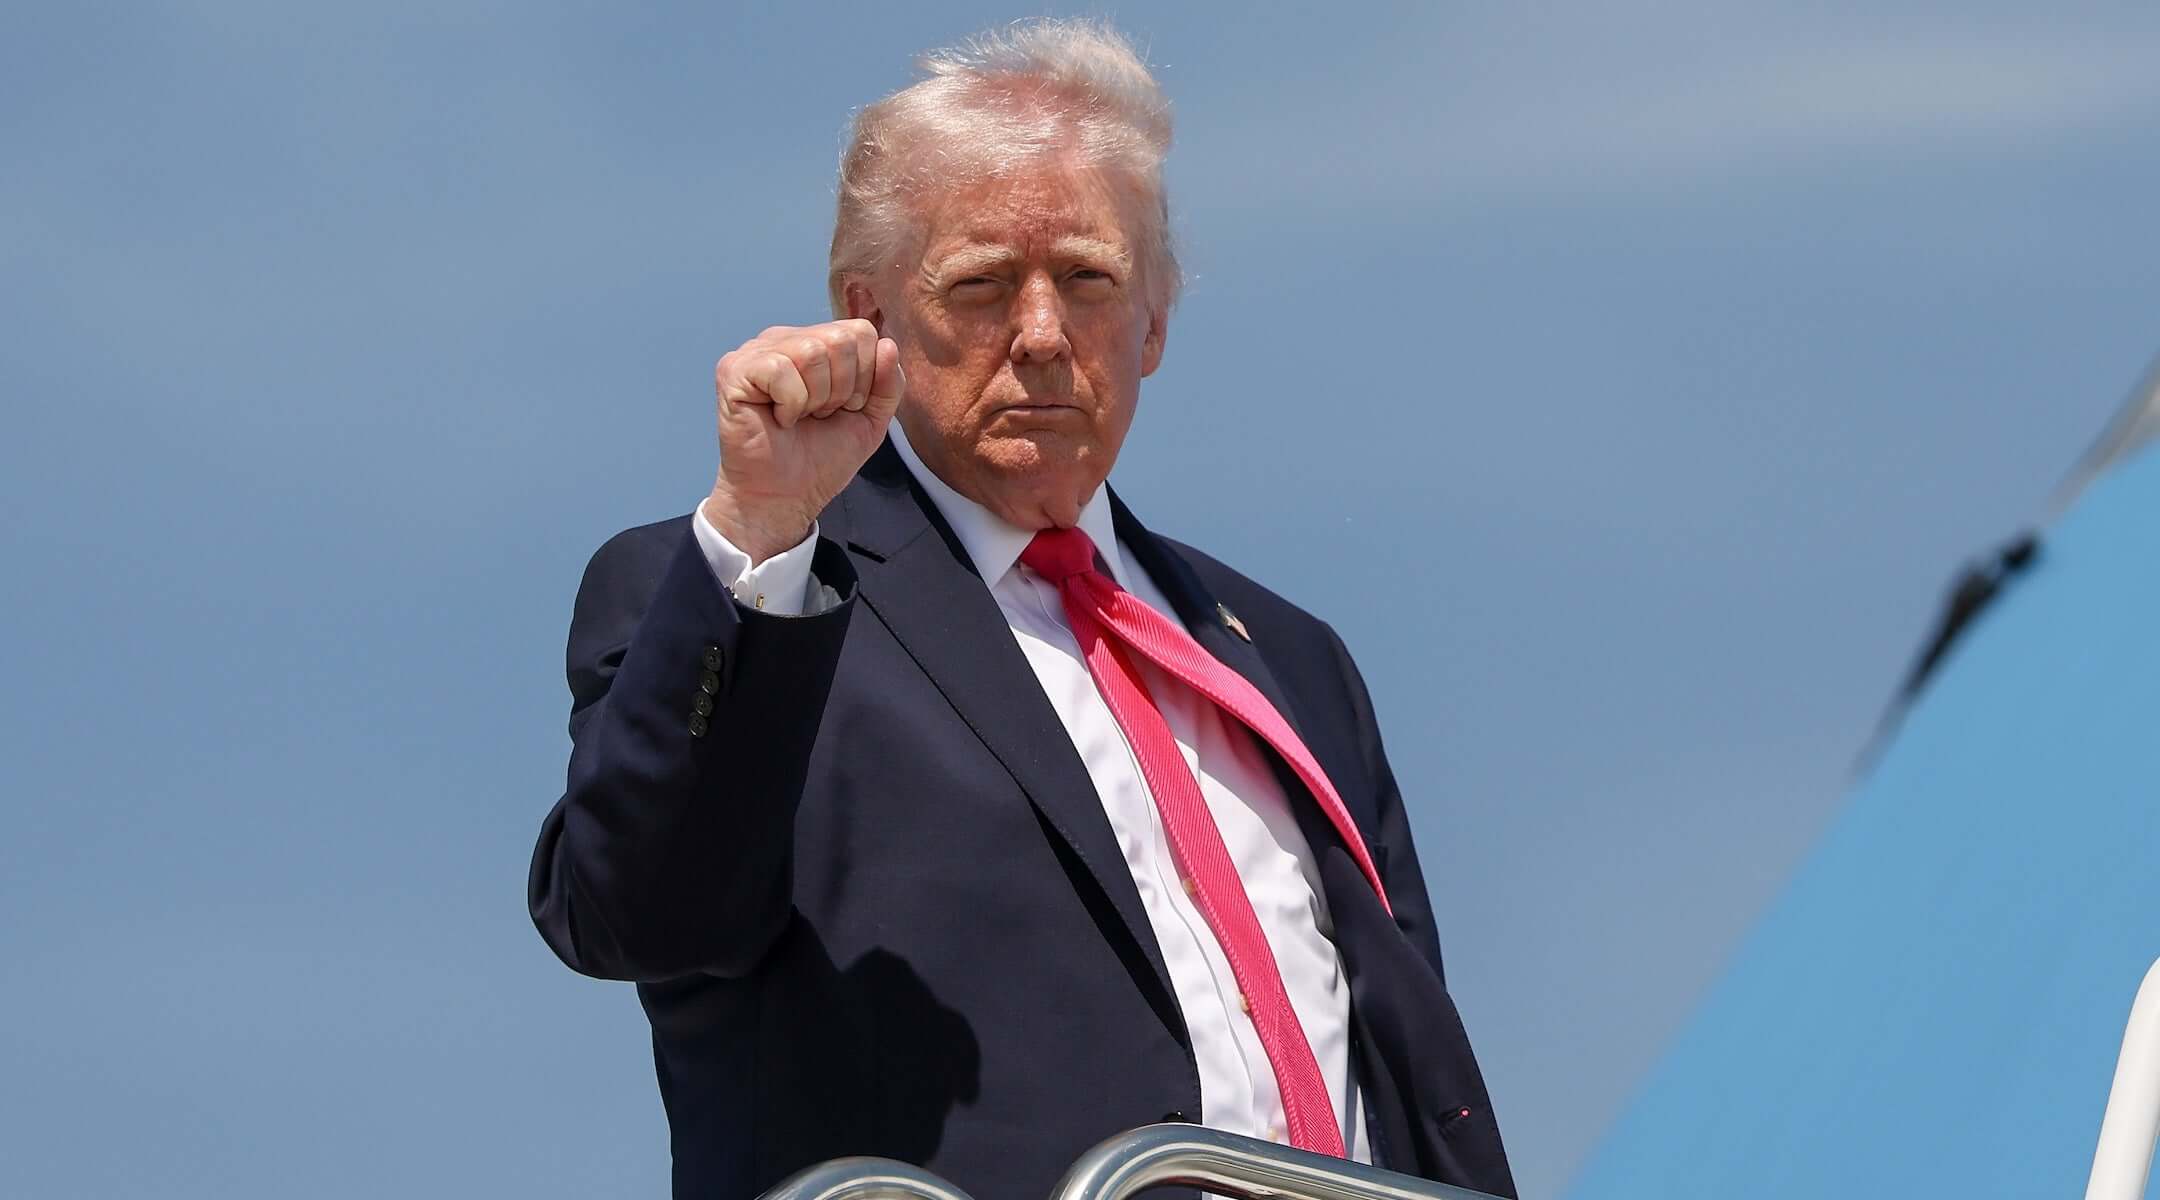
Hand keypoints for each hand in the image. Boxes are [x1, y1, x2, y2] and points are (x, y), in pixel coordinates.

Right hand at [704, 319, 904, 562]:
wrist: (786, 497)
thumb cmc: (822, 458)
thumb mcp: (871, 419)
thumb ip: (888, 382)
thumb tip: (888, 343)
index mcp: (815, 343)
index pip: (860, 332)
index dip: (865, 378)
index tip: (843, 408)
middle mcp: (784, 340)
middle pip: (840, 340)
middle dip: (842, 390)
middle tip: (819, 415)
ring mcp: (756, 352)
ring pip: (812, 352)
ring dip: (816, 399)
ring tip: (799, 418)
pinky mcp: (734, 370)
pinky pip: (780, 370)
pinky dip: (790, 404)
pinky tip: (778, 419)